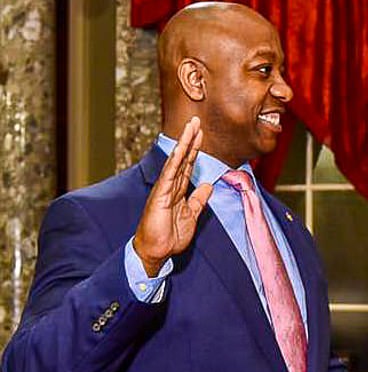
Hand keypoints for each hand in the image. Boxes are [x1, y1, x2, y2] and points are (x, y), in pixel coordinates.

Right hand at [133, 117, 212, 275]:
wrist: (157, 251)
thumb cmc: (170, 236)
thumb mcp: (191, 215)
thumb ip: (199, 200)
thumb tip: (208, 185)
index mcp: (178, 191)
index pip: (188, 165)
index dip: (195, 150)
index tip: (202, 134)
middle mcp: (170, 186)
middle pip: (182, 158)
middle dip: (190, 140)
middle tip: (196, 121)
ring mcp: (164, 189)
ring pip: (176, 162)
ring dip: (184, 144)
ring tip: (191, 127)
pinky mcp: (160, 196)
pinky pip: (169, 176)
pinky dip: (175, 162)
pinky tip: (180, 149)